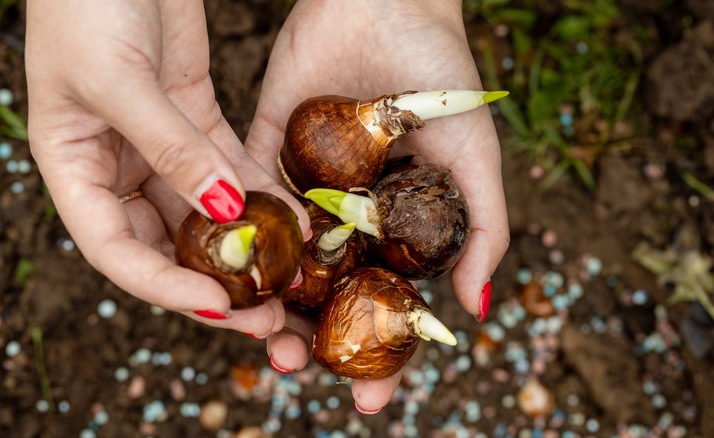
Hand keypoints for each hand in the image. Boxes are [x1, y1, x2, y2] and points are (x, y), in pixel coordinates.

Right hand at [25, 0, 307, 336]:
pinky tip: (296, 223)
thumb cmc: (87, 6)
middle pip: (165, 245)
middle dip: (213, 283)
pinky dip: (262, 197)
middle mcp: (116, 167)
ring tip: (290, 284)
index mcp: (73, 168)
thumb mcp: (119, 80)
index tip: (215, 305)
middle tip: (264, 315)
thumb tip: (224, 212)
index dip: (161, 286)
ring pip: (205, 215)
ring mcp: (160, 147)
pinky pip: (232, 170)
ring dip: (245, 250)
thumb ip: (171, 148)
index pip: (114, 250)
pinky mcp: (198, 120)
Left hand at [245, 0, 509, 412]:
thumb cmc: (444, 77)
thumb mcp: (475, 158)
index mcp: (396, 226)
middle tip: (299, 375)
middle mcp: (347, 215)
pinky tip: (233, 281)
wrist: (387, 2)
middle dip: (315, 342)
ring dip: (272, 308)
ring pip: (282, 262)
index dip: (381, 355)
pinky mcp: (263, 150)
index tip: (370, 402)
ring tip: (265, 345)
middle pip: (328, 295)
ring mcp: (304, 186)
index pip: (386, 305)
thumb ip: (483, 229)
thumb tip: (476, 311)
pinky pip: (247, 204)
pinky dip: (239, 244)